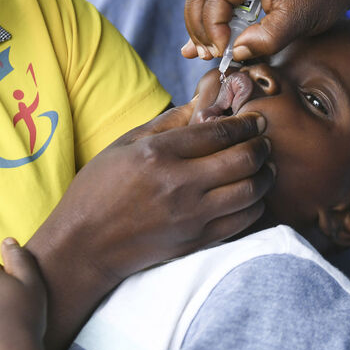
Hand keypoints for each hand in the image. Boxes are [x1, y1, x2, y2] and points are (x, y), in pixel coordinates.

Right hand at [29, 103, 275, 292]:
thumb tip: (203, 102)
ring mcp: (191, 216)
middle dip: (261, 145)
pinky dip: (256, 204)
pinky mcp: (196, 241)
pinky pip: (243, 221)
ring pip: (251, 190)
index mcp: (159, 154)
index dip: (246, 122)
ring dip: (265, 175)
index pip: (220, 131)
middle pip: (244, 159)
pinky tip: (252, 195)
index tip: (255, 119)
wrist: (84, 246)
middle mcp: (179, 184)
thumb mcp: (124, 144)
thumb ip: (167, 122)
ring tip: (265, 166)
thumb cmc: (98, 189)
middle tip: (263, 140)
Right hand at [182, 0, 349, 62]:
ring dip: (201, 19)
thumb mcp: (301, 20)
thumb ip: (267, 38)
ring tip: (205, 50)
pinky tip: (206, 37)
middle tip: (207, 55)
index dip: (214, 28)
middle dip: (199, 25)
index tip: (223, 53)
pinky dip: (211, 11)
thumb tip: (235, 51)